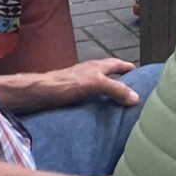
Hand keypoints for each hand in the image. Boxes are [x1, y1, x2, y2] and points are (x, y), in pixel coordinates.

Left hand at [0, 58, 139, 108]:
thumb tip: (135, 97)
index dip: (127, 66)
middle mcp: (87, 73)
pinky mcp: (69, 95)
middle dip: (118, 79)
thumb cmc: (64, 84)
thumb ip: (116, 89)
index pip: (116, 63)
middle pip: (107, 74)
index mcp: (96, 67)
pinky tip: (95, 112)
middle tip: (129, 88)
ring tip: (115, 104)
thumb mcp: (95, 84)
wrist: (38, 93)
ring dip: (106, 92)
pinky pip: (88, 98)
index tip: (138, 71)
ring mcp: (77, 83)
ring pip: (97, 85)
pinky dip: (95, 103)